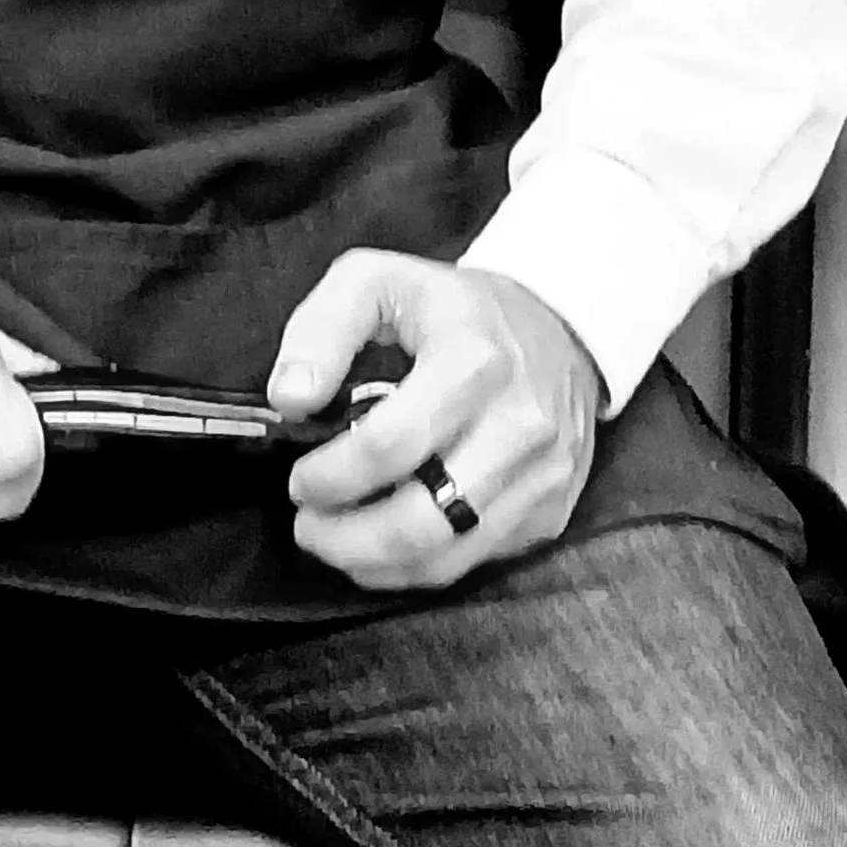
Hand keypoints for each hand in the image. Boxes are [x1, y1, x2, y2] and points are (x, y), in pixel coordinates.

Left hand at [268, 252, 604, 590]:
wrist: (558, 327)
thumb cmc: (453, 307)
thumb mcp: (376, 281)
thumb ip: (320, 330)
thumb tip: (289, 399)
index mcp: (474, 359)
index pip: (390, 445)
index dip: (330, 476)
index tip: (300, 480)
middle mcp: (520, 424)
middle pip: (421, 521)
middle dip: (346, 540)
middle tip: (308, 526)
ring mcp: (542, 476)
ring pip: (446, 557)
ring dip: (375, 563)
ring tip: (336, 541)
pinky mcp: (551, 511)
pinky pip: (473, 561)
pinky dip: (418, 565)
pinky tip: (385, 544)